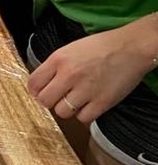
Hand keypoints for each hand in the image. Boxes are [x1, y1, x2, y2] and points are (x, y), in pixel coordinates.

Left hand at [28, 26, 157, 123]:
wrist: (130, 48)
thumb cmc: (102, 46)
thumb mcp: (71, 49)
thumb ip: (55, 65)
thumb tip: (42, 82)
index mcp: (59, 59)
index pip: (33, 83)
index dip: (35, 90)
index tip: (40, 92)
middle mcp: (69, 75)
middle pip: (45, 101)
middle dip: (49, 101)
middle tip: (57, 97)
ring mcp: (85, 91)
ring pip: (61, 112)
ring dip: (67, 108)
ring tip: (76, 100)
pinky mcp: (101, 103)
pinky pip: (83, 118)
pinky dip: (84, 114)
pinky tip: (89, 104)